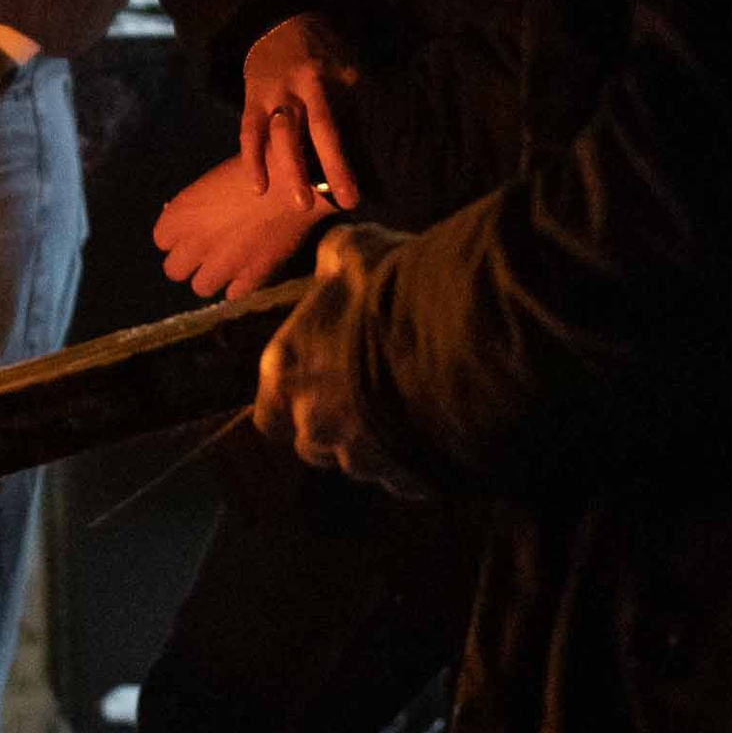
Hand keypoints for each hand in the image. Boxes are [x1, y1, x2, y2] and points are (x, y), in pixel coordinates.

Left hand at [154, 152, 320, 299]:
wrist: (297, 181)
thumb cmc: (255, 167)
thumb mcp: (213, 180)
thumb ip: (193, 204)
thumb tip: (178, 216)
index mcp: (182, 214)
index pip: (161, 240)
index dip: (175, 236)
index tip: (190, 230)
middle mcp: (196, 243)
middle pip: (174, 270)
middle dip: (187, 261)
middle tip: (205, 251)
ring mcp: (223, 263)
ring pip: (201, 287)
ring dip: (211, 276)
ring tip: (227, 262)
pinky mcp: (251, 276)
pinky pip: (233, 293)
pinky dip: (239, 283)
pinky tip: (248, 267)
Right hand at [240, 10, 362, 210]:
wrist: (277, 21)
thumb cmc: (322, 50)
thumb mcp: (345, 65)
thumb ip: (354, 99)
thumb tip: (375, 140)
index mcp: (321, 81)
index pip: (332, 128)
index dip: (340, 162)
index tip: (352, 195)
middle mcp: (294, 90)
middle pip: (306, 134)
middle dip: (318, 171)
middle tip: (333, 205)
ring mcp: (269, 95)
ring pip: (276, 137)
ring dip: (287, 170)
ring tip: (299, 204)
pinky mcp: (250, 101)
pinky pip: (247, 133)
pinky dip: (252, 160)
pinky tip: (259, 188)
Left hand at [254, 219, 425, 489]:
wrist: (462, 336)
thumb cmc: (396, 290)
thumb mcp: (355, 252)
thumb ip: (333, 262)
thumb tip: (331, 261)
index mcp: (287, 376)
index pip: (269, 413)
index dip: (293, 400)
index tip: (320, 380)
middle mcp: (313, 426)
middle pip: (315, 441)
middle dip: (338, 424)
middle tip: (374, 390)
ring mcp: (361, 460)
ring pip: (362, 461)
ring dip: (379, 440)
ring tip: (415, 401)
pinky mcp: (407, 480)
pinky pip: (408, 475)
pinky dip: (419, 456)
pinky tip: (442, 421)